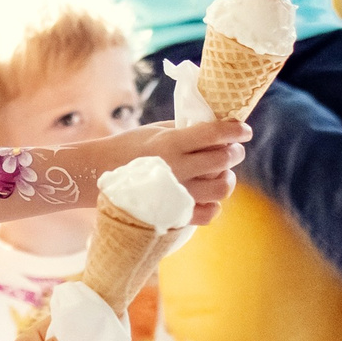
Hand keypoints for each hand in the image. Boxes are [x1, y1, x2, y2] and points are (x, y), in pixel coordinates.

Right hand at [85, 120, 246, 223]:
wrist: (97, 173)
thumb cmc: (128, 146)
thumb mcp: (155, 129)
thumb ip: (186, 128)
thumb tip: (217, 126)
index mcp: (171, 143)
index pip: (214, 134)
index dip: (235, 130)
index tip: (244, 130)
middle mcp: (177, 169)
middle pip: (223, 160)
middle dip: (234, 152)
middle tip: (232, 149)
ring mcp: (176, 194)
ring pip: (221, 188)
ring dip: (228, 178)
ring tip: (221, 173)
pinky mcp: (174, 214)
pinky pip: (209, 213)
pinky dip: (214, 204)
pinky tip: (208, 195)